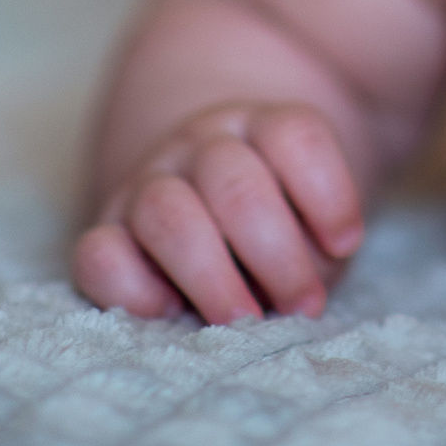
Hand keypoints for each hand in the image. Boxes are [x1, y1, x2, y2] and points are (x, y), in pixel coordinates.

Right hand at [73, 101, 363, 321]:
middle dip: (276, 254)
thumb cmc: (281, 224)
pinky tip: (168, 310)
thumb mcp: (315, 225)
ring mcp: (148, 183)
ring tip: (243, 318)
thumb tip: (297, 299)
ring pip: (166, 212)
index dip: (328, 193)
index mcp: (264, 127)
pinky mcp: (105, 231)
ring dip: (210, 276)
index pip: (294, 135)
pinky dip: (131, 288)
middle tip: (302, 304)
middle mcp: (203, 145)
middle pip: (235, 185)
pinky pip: (98, 254)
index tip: (347, 244)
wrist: (208, 198)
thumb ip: (316, 252)